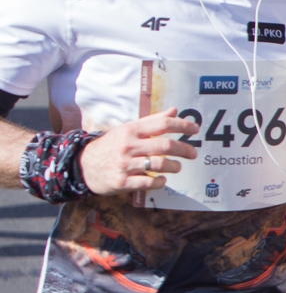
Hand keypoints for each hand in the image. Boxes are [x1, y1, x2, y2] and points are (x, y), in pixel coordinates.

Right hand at [79, 108, 200, 196]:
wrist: (82, 165)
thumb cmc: (110, 146)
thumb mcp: (128, 130)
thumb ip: (152, 121)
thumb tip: (175, 110)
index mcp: (131, 130)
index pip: (162, 124)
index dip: (182, 125)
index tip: (195, 129)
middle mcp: (129, 146)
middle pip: (165, 145)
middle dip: (184, 149)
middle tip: (193, 153)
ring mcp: (125, 164)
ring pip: (159, 164)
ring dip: (174, 166)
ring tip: (177, 167)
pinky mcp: (122, 181)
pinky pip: (148, 182)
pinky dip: (160, 181)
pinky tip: (162, 179)